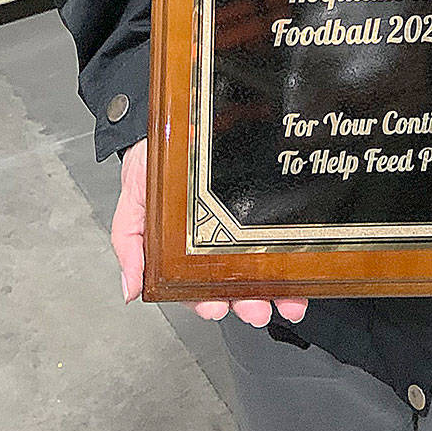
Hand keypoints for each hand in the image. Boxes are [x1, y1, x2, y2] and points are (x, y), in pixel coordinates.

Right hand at [110, 138, 308, 327]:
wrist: (177, 121)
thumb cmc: (152, 165)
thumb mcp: (133, 205)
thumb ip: (131, 246)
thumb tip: (131, 290)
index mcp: (185, 249)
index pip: (196, 286)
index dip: (206, 301)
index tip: (215, 308)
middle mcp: (217, 240)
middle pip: (236, 283)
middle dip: (248, 303)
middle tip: (256, 309)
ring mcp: (243, 224)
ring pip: (263, 268)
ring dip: (276, 291)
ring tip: (286, 302)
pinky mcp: (264, 206)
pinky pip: (281, 237)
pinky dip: (293, 262)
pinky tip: (300, 277)